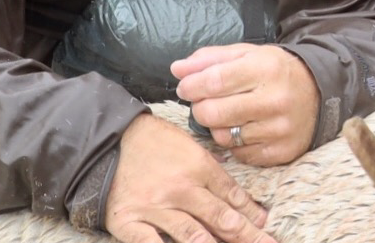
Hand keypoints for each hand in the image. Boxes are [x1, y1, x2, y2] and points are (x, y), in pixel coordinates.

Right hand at [105, 113, 275, 242]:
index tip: (266, 228)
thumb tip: (245, 204)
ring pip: (192, 235)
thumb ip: (217, 177)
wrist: (106, 142)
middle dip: (246, 236)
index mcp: (199, 168)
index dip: (252, 216)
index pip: (233, 197)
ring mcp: (154, 207)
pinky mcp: (127, 222)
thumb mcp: (192, 150)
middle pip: (220, 218)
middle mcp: (180, 189)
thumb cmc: (155, 145)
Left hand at [173, 43, 319, 166]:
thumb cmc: (276, 71)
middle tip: (207, 102)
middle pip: (212, 113)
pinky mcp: (281, 151)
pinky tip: (246, 129)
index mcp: (266, 69)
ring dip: (219, 127)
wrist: (320, 92)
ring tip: (230, 115)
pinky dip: (236, 143)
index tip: (186, 86)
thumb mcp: (248, 54)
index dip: (191, 85)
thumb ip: (210, 59)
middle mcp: (275, 100)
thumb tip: (177, 69)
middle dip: (201, 108)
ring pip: (222, 136)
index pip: (213, 81)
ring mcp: (279, 129)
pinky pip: (239, 153)